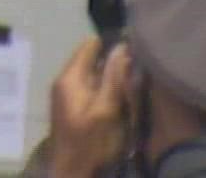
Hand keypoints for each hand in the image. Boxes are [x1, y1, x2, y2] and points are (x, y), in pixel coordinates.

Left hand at [47, 37, 131, 177]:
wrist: (71, 167)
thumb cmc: (90, 140)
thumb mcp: (106, 109)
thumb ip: (113, 79)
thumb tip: (121, 48)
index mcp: (70, 77)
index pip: (88, 46)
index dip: (109, 41)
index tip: (133, 39)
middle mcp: (65, 80)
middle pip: (90, 58)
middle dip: (113, 58)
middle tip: (140, 59)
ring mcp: (68, 92)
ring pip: (92, 72)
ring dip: (111, 72)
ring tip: (136, 71)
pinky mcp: (74, 104)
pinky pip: (91, 85)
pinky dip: (105, 84)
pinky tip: (122, 90)